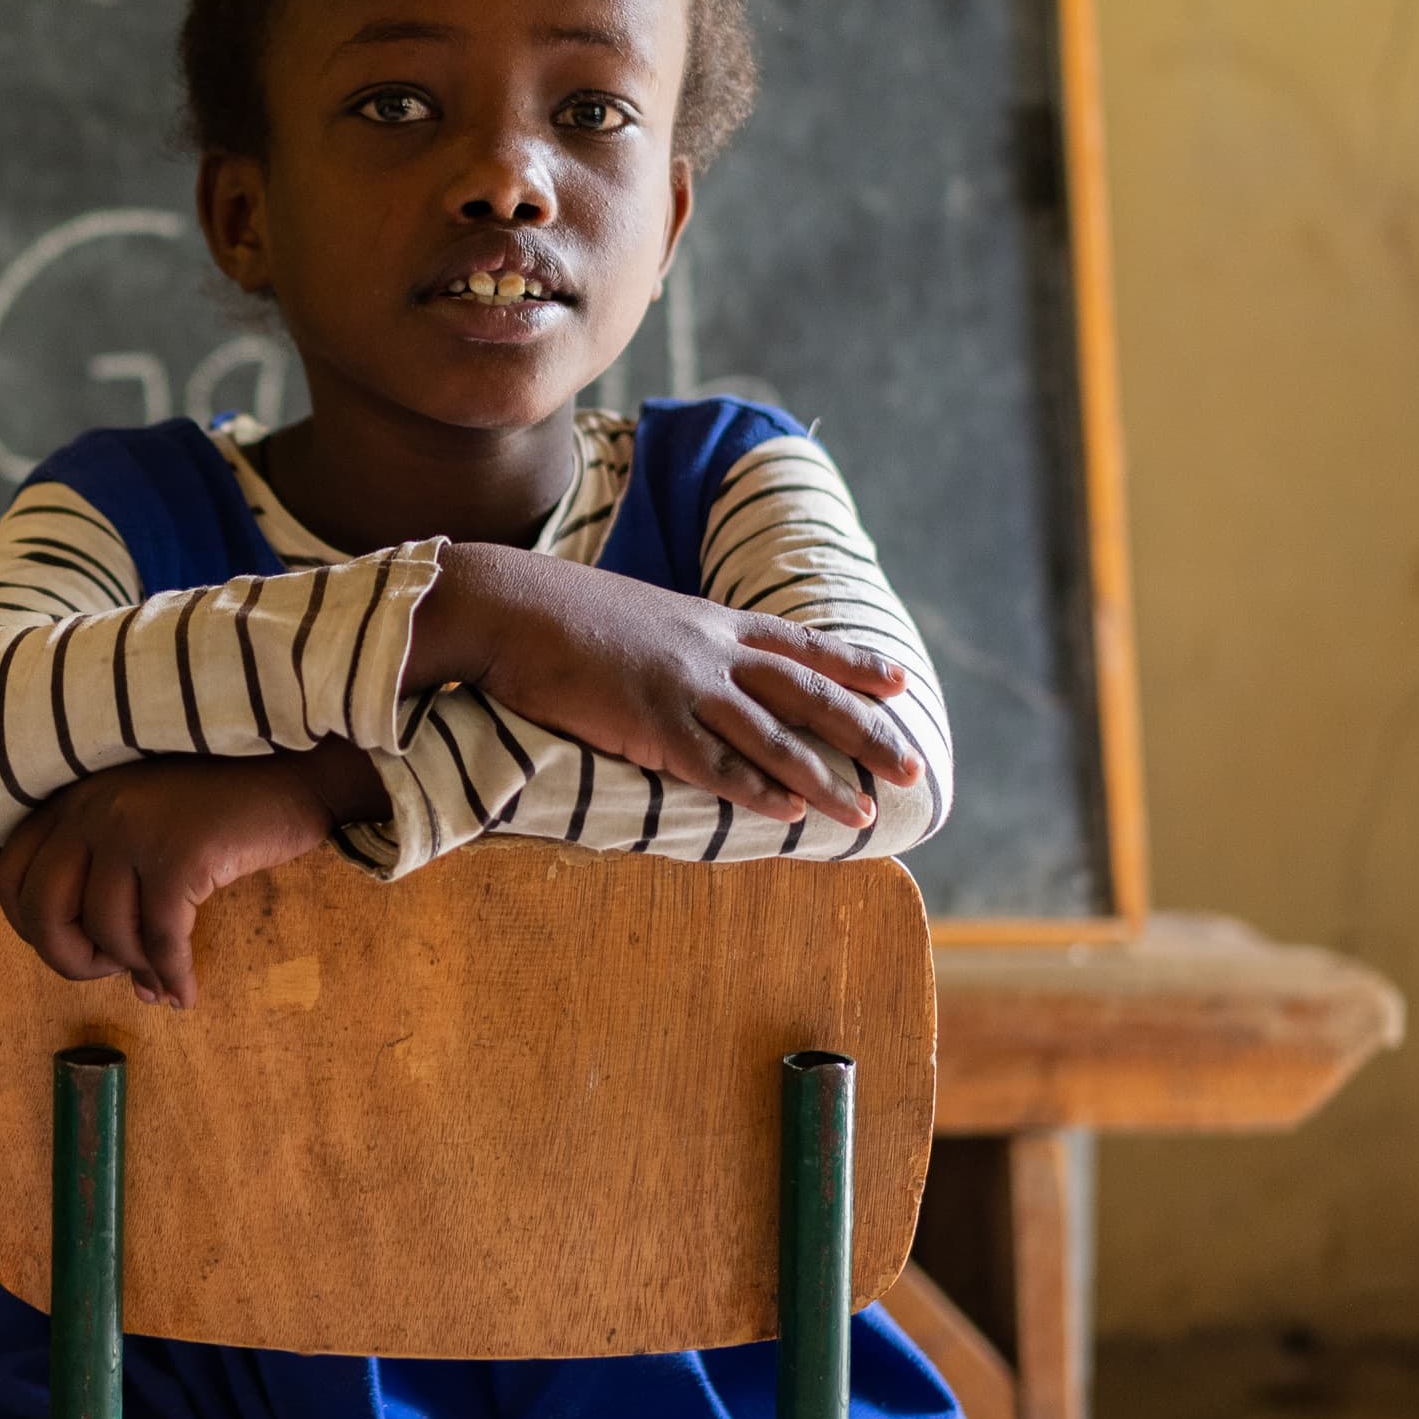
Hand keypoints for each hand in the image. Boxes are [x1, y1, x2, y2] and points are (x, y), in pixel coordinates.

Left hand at [0, 752, 373, 1008]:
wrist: (297, 773)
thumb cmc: (224, 807)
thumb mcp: (147, 824)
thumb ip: (111, 876)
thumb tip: (123, 979)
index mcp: (73, 798)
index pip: (10, 876)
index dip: (34, 928)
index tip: (77, 946)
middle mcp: (91, 807)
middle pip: (43, 912)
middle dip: (76, 960)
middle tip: (116, 971)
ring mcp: (132, 827)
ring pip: (107, 932)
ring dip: (138, 968)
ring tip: (165, 977)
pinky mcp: (178, 854)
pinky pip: (161, 939)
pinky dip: (173, 974)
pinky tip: (187, 991)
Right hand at [407, 544, 921, 828]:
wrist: (502, 603)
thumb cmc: (554, 612)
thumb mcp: (634, 614)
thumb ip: (673, 640)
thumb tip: (690, 662)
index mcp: (708, 620)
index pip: (797, 644)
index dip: (852, 664)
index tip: (899, 682)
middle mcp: (710, 649)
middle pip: (806, 693)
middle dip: (866, 732)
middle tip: (915, 765)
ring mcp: (683, 685)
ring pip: (772, 737)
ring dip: (825, 779)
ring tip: (867, 815)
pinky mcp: (648, 721)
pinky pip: (715, 764)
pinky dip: (758, 790)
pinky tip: (794, 814)